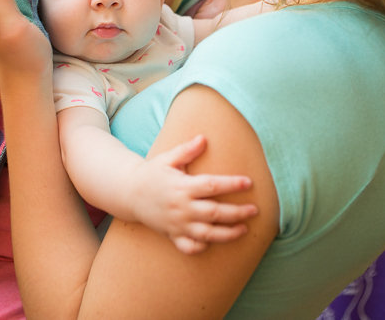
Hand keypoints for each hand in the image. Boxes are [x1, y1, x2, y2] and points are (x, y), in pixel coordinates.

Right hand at [130, 135, 256, 253]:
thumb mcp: (167, 158)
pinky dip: (202, 247)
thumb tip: (203, 138)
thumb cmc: (152, 173)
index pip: (212, 186)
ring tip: (244, 229)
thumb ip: (186, 150)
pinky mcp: (172, 235)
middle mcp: (181, 207)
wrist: (129, 193)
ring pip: (206, 234)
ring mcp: (177, 224)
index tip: (248, 182)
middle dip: (237, 212)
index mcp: (182, 186)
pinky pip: (189, 247)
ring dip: (228, 233)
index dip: (232, 184)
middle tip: (254, 209)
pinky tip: (214, 242)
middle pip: (214, 212)